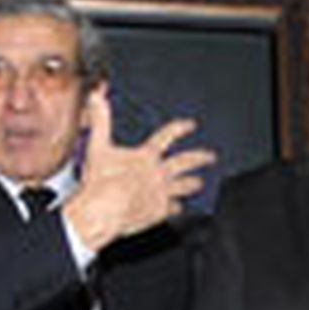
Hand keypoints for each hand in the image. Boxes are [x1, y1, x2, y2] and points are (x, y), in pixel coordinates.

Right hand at [63, 88, 215, 251]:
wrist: (102, 212)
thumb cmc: (100, 181)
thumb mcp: (98, 146)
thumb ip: (101, 121)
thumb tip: (97, 96)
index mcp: (146, 156)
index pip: (168, 135)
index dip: (181, 128)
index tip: (191, 125)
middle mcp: (159, 173)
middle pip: (186, 162)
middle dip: (200, 157)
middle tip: (211, 157)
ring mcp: (162, 193)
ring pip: (185, 186)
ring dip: (193, 183)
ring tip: (200, 183)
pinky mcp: (159, 212)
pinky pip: (174, 208)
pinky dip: (176, 207)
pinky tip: (178, 207)